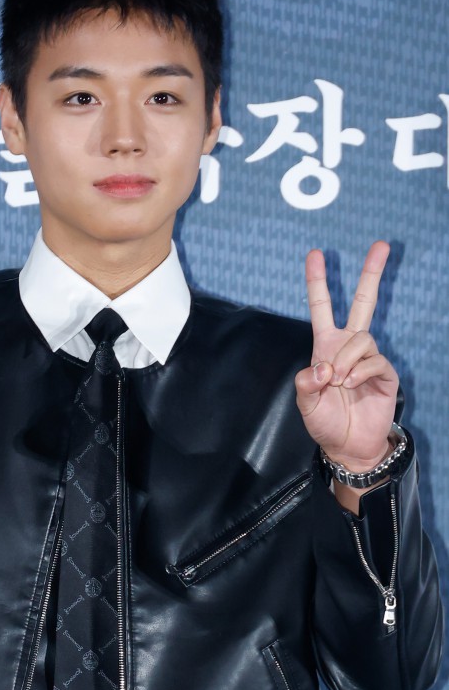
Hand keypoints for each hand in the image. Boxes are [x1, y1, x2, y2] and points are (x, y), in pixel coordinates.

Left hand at [295, 241, 398, 474]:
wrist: (348, 445)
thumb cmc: (326, 421)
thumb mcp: (305, 403)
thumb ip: (307, 384)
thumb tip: (324, 366)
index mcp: (325, 346)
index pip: (321, 307)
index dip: (317, 281)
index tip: (316, 253)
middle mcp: (348, 347)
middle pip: (362, 302)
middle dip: (371, 273)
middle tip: (381, 244)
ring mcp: (368, 358)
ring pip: (361, 337)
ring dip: (347, 357)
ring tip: (338, 381)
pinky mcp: (385, 373)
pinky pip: (374, 359)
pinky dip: (360, 371)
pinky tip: (350, 384)